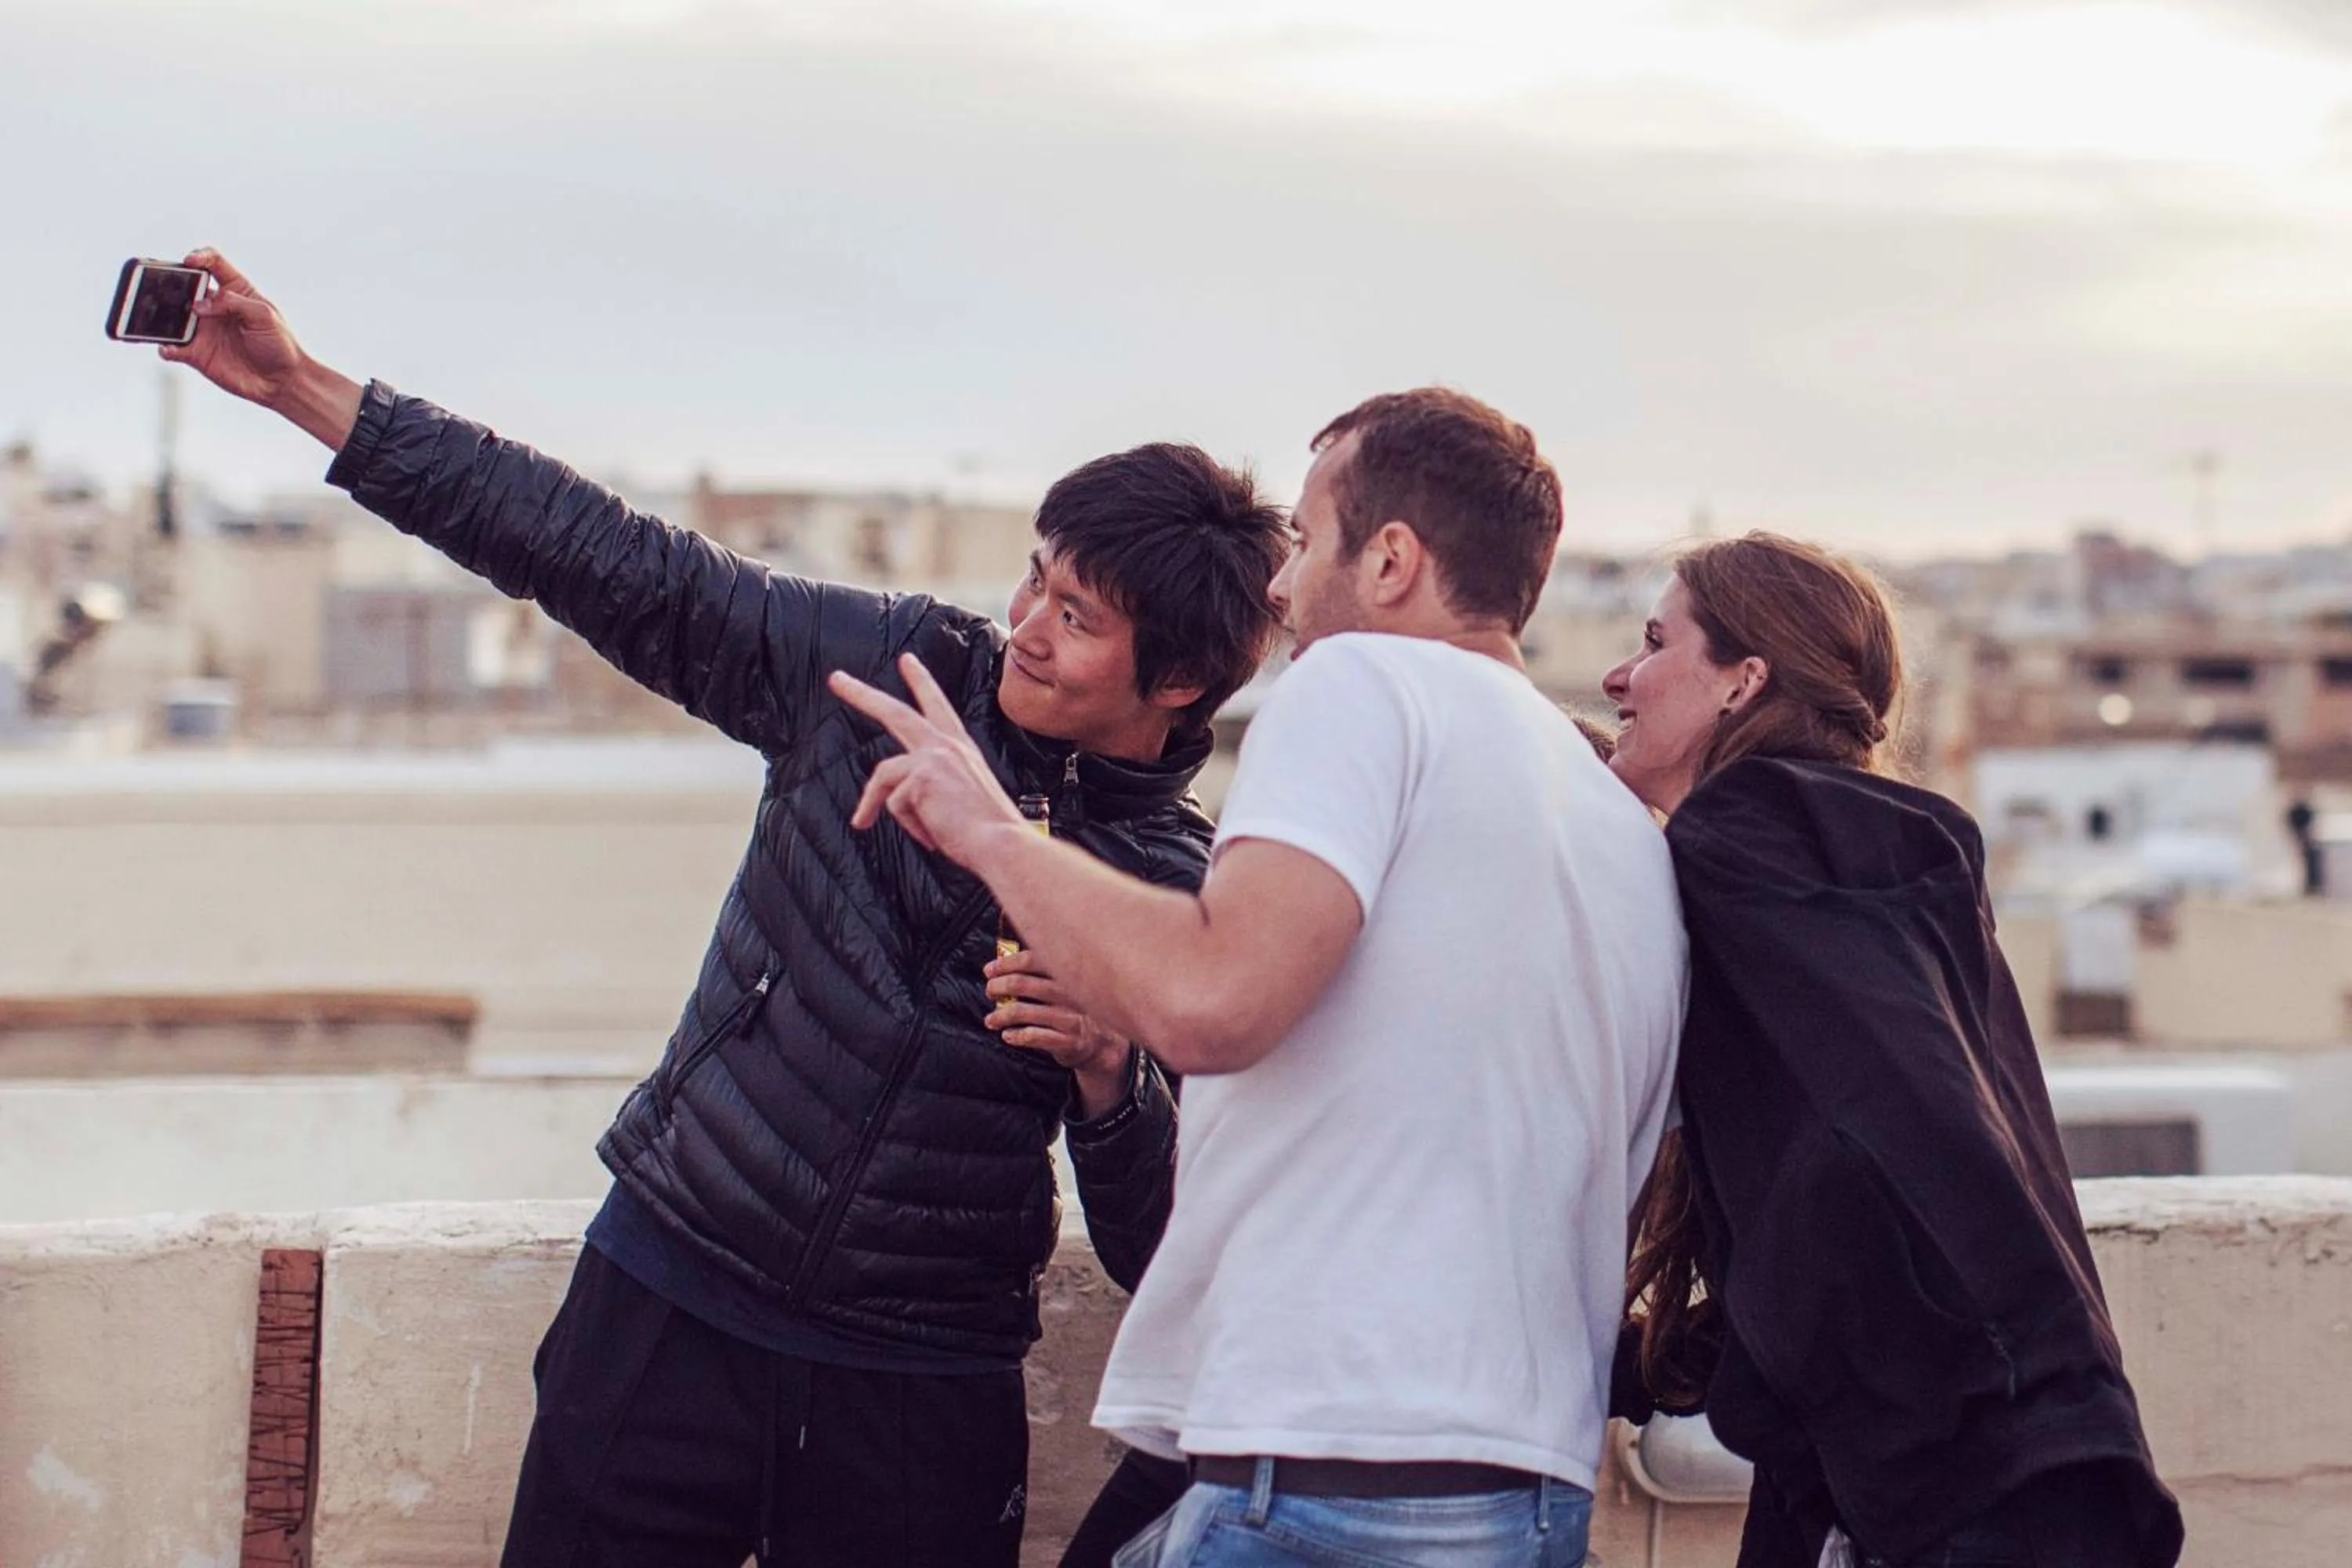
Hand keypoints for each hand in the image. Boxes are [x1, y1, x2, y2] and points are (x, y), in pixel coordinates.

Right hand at [160, 250, 306, 406]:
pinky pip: (173, 348)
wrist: (282, 381)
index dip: (199, 257)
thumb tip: (200, 305)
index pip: (212, 264)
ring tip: (154, 316)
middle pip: (184, 287)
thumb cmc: (279, 343)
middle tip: (165, 288)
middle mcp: (214, 306)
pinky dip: (166, 347)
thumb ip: (233, 302)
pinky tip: (167, 348)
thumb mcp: (265, 315)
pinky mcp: (197, 353)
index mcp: (234, 289)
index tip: (190, 260)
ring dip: (161, 315)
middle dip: (171, 283)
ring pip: (172, 316)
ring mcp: (202, 329)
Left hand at [829, 653, 1025, 862]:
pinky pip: (893, 804)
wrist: (1001, 843)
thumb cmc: (987, 831)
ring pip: (883, 773)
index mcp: (960, 748)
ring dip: (869, 802)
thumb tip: (899, 800)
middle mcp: (947, 745)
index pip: (937, 706)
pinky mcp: (920, 776)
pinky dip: (909, 826)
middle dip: (862, 694)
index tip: (907, 661)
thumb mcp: (963, 796)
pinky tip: (931, 836)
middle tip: (837, 679)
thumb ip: (935, 786)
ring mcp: (933, 757)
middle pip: (895, 712)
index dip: (921, 682)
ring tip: (864, 823)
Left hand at [986, 948, 1127, 1063]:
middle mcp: (1069, 993)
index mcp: (1066, 975)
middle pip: (1025, 983)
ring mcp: (1070, 1017)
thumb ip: (1039, 975)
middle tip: (990, 991)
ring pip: (1026, 1011)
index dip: (1007, 963)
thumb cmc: (1073, 1011)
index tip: (990, 970)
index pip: (1034, 959)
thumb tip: (1003, 962)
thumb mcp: (1062, 988)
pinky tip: (1007, 1035)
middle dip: (1000, 986)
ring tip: (991, 1019)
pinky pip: (1036, 1036)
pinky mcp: (1069, 1040)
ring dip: (1002, 1015)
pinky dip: (1017, 1036)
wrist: (1101, 1042)